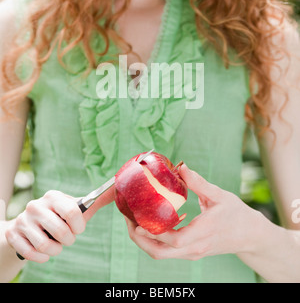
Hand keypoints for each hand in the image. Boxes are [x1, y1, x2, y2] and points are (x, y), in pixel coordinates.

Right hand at [5, 190, 85, 262]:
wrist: (26, 224)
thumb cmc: (56, 216)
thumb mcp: (71, 208)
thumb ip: (93, 202)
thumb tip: (116, 190)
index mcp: (53, 196)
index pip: (72, 211)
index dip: (78, 226)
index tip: (78, 229)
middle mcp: (36, 205)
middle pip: (60, 231)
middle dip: (68, 240)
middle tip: (67, 239)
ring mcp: (23, 220)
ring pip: (45, 245)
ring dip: (55, 250)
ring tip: (56, 245)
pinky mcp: (13, 234)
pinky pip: (31, 253)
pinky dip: (42, 257)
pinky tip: (44, 252)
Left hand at [125, 164, 263, 259]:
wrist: (250, 236)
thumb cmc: (237, 214)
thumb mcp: (220, 195)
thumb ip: (199, 183)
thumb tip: (181, 167)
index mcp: (204, 232)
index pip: (176, 239)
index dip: (155, 233)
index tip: (139, 221)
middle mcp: (196, 247)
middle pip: (161, 253)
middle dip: (140, 239)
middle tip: (127, 221)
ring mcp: (193, 253)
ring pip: (161, 255)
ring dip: (144, 241)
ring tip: (133, 222)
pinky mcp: (191, 253)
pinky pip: (167, 251)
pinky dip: (154, 241)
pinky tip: (150, 224)